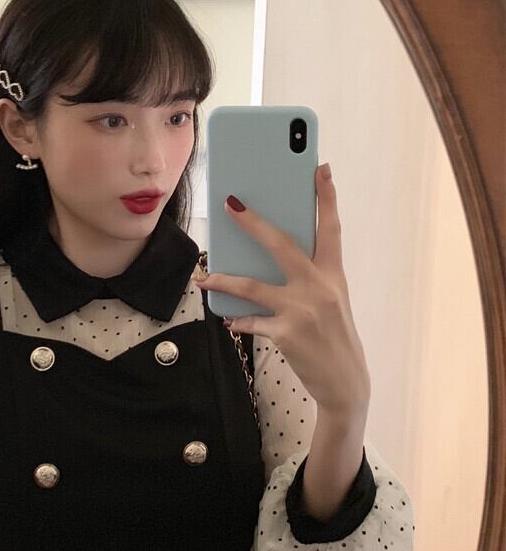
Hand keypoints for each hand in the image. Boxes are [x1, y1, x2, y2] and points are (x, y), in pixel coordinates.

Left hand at [194, 163, 369, 415]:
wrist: (345, 382)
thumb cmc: (333, 335)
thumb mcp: (331, 300)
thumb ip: (308, 277)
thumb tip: (271, 257)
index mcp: (333, 274)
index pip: (331, 228)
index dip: (326, 197)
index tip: (320, 168)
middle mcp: (320, 287)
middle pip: (282, 245)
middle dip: (254, 223)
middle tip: (230, 203)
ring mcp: (302, 310)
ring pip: (253, 286)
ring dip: (223, 280)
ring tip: (204, 278)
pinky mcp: (286, 333)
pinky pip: (251, 321)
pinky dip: (238, 320)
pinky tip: (228, 320)